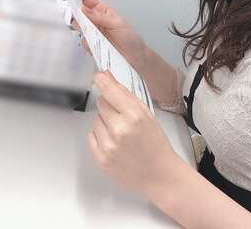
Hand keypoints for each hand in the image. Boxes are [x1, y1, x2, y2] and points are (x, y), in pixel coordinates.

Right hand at [72, 0, 149, 71]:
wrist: (135, 57)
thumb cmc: (131, 38)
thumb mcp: (118, 23)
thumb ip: (100, 17)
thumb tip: (85, 10)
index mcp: (105, 11)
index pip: (89, 1)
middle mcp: (98, 21)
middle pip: (81, 14)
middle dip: (78, 15)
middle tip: (79, 16)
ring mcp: (95, 33)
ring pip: (81, 28)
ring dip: (84, 30)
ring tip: (93, 33)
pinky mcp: (93, 45)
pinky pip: (84, 42)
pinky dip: (88, 43)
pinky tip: (96, 44)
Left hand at [88, 70, 179, 194]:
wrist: (159, 174)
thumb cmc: (155, 142)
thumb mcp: (147, 115)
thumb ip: (127, 96)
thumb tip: (107, 78)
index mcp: (134, 115)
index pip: (110, 91)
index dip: (102, 81)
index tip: (98, 76)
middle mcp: (119, 129)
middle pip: (101, 104)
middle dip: (109, 106)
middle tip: (122, 117)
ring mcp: (108, 145)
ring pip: (95, 120)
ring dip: (104, 123)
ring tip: (120, 134)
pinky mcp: (100, 158)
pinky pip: (91, 136)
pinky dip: (100, 137)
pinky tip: (114, 143)